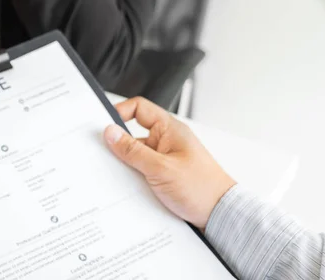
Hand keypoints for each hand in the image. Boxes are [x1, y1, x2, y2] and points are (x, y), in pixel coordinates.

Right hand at [103, 97, 235, 229]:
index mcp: (169, 129)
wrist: (221, 216)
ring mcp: (165, 158)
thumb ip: (133, 150)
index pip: (139, 108)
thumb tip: (110, 133)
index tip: (103, 126)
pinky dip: (134, 177)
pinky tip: (131, 188)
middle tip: (105, 154)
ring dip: (128, 165)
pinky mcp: (164, 175)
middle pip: (133, 133)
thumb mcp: (160, 168)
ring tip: (123, 177)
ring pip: (136, 155)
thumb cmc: (201, 188)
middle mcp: (167, 140)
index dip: (119, 112)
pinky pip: (142, 170)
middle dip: (119, 145)